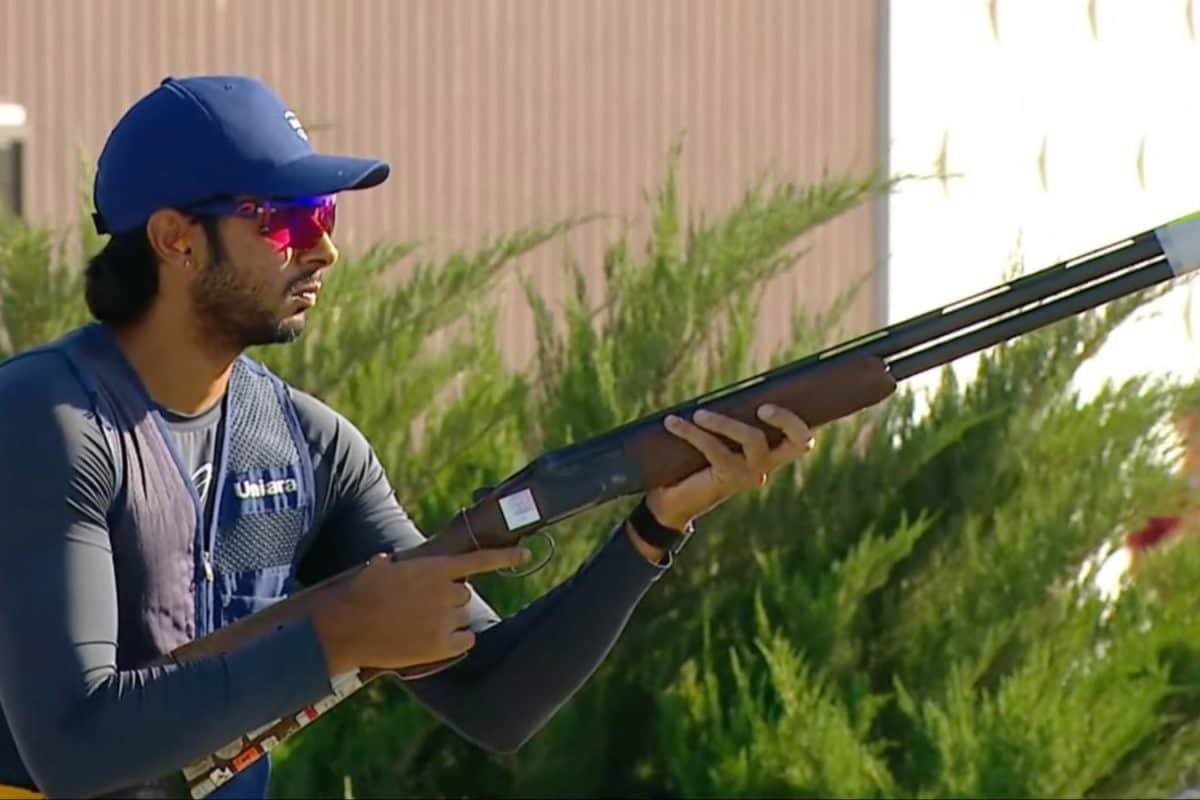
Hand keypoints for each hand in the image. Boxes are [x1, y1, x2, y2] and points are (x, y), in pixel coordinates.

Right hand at [311, 546, 530, 674]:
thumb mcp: (382, 567)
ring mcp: (446, 619)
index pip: (480, 560)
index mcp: (435, 568)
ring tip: (415, 625)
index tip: (526, 555)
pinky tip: (430, 641)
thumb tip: (392, 562)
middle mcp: (446, 592)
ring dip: (447, 620)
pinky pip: (464, 641)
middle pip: (464, 594)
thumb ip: (401, 564)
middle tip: (419, 607)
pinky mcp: (442, 645)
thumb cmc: (359, 594)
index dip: (506, 557)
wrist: (347, 627)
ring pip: (462, 618)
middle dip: (447, 599)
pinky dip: (454, 641)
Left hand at [644, 404, 813, 530]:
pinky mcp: (728, 478)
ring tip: (698, 413)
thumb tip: (724, 391)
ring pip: (752, 437)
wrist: (673, 502)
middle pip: (798, 443)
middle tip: (763, 408)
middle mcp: (766, 466)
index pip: (801, 440)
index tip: (769, 404)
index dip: (797, 421)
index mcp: (768, 454)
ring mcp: (750, 474)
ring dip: (723, 421)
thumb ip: (725, 420)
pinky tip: (672, 422)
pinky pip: (715, 447)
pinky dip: (692, 432)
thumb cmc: (693, 463)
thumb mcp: (714, 438)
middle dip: (787, 419)